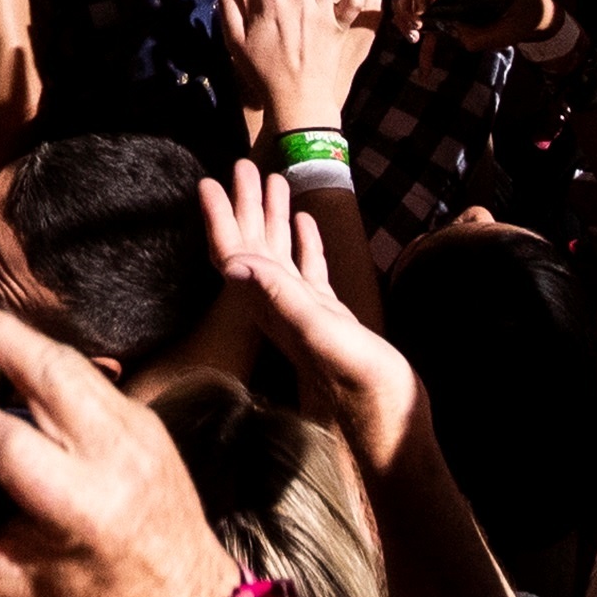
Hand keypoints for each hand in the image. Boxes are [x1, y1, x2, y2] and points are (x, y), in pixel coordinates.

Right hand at [0, 292, 245, 596]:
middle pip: (49, 373)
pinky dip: (49, 359)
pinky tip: (18, 354)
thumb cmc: (93, 592)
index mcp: (77, 505)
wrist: (182, 590)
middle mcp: (111, 456)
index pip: (7, 439)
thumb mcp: (9, 581)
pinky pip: (89, 376)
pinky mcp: (145, 417)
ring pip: (72, 363)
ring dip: (22, 336)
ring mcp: (136, 429)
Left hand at [194, 161, 416, 470]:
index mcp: (272, 308)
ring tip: (274, 179)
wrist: (390, 431)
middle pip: (251, 249)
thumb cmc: (362, 386)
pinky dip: (304, 244)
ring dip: (273, 219)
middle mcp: (280, 310)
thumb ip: (282, 298)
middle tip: (243, 164)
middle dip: (244, 206)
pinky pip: (309, 272)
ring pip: (279, 256)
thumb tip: (234, 263)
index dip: (218, 219)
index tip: (205, 182)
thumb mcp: (323, 334)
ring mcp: (305, 315)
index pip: (233, 256)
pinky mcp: (330, 320)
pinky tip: (307, 223)